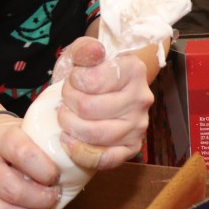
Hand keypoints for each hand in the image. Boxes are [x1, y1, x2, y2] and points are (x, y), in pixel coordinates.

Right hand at [0, 114, 60, 208]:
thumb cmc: (22, 142)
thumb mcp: (36, 136)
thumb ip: (54, 149)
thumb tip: (85, 164)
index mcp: (1, 137)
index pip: (21, 152)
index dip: (43, 170)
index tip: (56, 178)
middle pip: (9, 189)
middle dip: (38, 201)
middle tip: (52, 200)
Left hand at [57, 38, 152, 170]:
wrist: (100, 90)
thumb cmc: (89, 71)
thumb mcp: (81, 53)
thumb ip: (84, 49)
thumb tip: (95, 51)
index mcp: (134, 70)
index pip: (92, 81)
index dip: (74, 82)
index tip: (74, 79)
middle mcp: (141, 99)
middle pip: (89, 109)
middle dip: (68, 103)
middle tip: (66, 99)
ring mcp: (139, 126)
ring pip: (95, 134)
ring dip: (70, 125)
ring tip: (66, 115)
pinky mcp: (133, 148)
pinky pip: (106, 159)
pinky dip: (82, 153)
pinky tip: (69, 140)